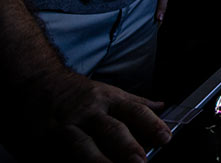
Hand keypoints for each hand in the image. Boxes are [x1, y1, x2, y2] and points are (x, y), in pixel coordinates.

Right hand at [13, 70, 170, 161]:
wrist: (36, 82)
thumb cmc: (78, 92)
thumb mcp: (108, 92)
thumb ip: (134, 103)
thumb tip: (162, 107)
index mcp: (108, 100)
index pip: (135, 111)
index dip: (152, 125)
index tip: (166, 138)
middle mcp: (89, 113)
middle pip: (111, 130)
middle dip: (127, 147)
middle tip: (141, 161)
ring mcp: (66, 128)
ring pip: (84, 147)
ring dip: (99, 161)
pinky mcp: (45, 142)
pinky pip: (60, 157)